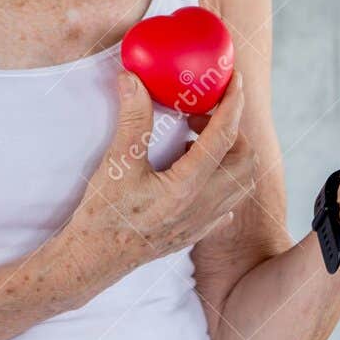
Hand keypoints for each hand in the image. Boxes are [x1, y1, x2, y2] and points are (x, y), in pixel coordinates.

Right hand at [55, 71, 254, 284]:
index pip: (224, 136)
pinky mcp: (196, 233)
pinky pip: (227, 204)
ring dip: (229, 156)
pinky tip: (195, 174)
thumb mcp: (116, 163)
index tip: (235, 81)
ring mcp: (203, 223)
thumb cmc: (103, 215)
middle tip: (200, 117)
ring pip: (240, 183)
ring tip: (195, 143)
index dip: (233, 104)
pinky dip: (222, 181)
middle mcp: (203, 206)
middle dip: (232, 130)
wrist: (94, 260)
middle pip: (244, 159)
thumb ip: (131, 118)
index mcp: (187, 186)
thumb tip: (133, 79)